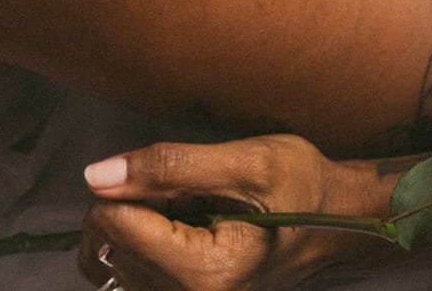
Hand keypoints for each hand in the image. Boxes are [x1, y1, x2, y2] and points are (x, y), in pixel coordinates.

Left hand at [80, 134, 384, 290]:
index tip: (176, 174)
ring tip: (188, 207)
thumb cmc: (302, 185)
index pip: (115, 224)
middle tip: (189, 190)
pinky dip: (139, 240)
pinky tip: (173, 225)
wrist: (334, 220)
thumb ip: (170, 166)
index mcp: (203, 271)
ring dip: (139, 220)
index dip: (132, 184)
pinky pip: (123, 271)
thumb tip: (97, 175)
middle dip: (135, 202)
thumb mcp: (248, 161)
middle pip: (108, 240)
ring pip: (110, 255)